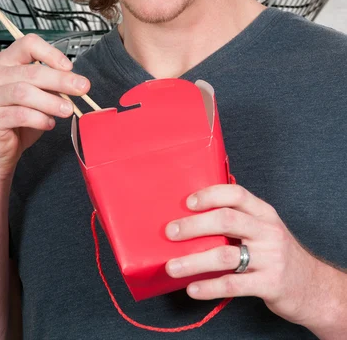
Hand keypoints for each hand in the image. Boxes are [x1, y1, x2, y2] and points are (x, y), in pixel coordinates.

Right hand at [0, 33, 89, 178]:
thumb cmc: (18, 121)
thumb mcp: (39, 97)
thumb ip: (52, 85)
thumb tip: (76, 81)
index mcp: (5, 64)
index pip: (28, 45)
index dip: (51, 53)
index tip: (69, 67)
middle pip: (31, 71)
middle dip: (61, 80)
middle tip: (82, 88)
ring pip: (24, 92)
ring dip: (51, 101)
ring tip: (67, 110)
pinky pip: (20, 114)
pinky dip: (40, 119)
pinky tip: (48, 123)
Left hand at [165, 184, 320, 327]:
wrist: (313, 287)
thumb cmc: (277, 254)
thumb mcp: (264, 229)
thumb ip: (238, 220)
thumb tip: (192, 215)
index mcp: (264, 213)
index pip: (236, 194)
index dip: (210, 195)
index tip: (188, 202)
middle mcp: (268, 231)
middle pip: (227, 220)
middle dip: (194, 225)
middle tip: (171, 232)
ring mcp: (270, 258)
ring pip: (225, 255)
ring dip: (194, 261)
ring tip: (172, 266)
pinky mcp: (270, 284)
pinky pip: (233, 285)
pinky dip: (209, 287)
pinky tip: (192, 289)